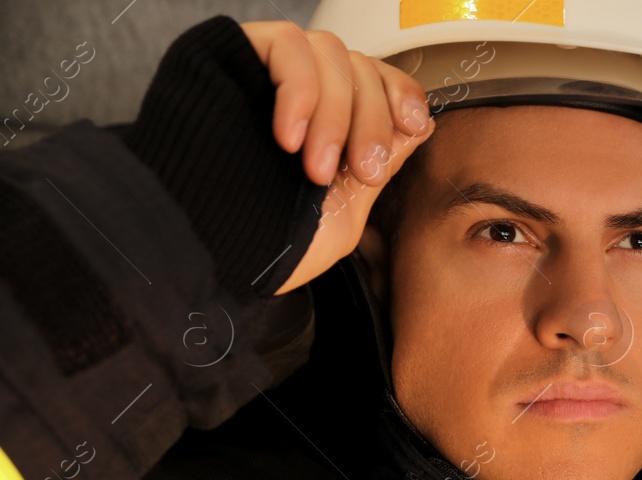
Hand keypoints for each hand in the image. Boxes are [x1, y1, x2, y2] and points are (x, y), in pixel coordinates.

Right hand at [237, 21, 435, 294]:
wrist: (200, 252)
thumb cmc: (266, 244)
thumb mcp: (344, 213)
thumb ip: (379, 165)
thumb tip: (417, 124)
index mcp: (329, 127)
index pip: (379, 80)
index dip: (404, 95)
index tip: (413, 126)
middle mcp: (300, 96)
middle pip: (361, 66)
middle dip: (372, 120)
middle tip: (359, 171)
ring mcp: (265, 73)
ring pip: (329, 51)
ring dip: (336, 112)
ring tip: (315, 168)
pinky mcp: (232, 54)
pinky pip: (287, 43)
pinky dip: (301, 90)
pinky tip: (288, 137)